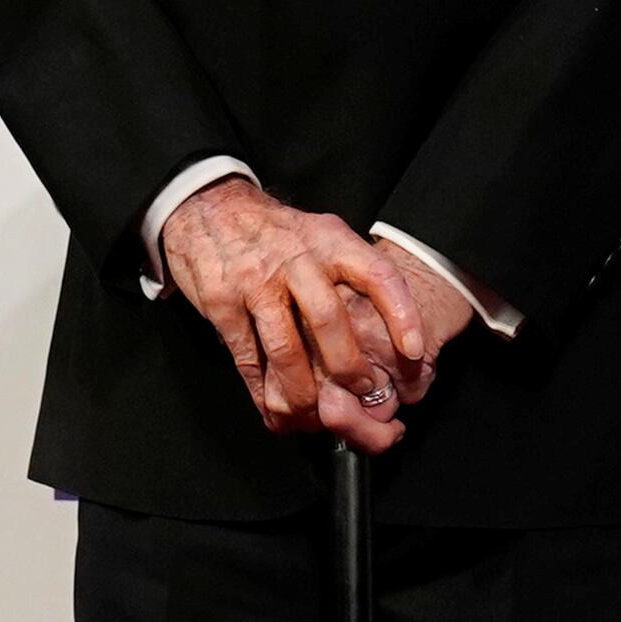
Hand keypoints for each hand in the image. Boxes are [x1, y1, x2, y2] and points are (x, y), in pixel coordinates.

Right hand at [162, 177, 431, 449]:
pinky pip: (246, 358)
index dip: (400, 315)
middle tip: (362, 393)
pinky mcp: (221, 303)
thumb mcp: (318, 233)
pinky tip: (274, 408)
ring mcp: (254, 281)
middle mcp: (294, 258)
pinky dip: (261, 391)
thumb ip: (349, 271)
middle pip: (328, 319)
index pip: (376, 274)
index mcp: (328, 239)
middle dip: (348, 367)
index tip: (414, 352)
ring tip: (314, 415)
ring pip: (285, 349)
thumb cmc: (274, 232)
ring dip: (303, 392)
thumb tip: (388, 328)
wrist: (206, 206)